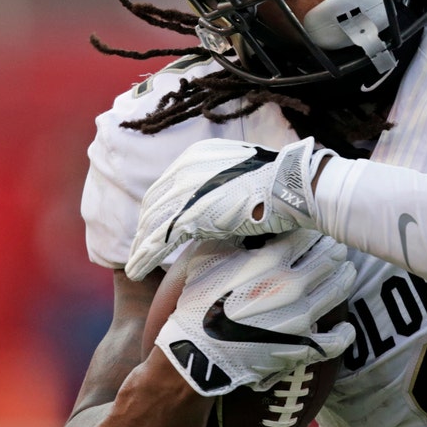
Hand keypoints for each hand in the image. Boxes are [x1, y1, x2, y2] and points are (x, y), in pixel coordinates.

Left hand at [127, 137, 333, 280]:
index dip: (159, 209)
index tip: (156, 228)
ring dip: (141, 247)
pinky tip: (137, 271)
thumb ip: (222, 184)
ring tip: (135, 267)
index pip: (168, 186)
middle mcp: (186, 169)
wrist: (291, 185)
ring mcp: (187, 191)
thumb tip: (218, 203)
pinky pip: (159, 240)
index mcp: (198, 156)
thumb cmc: (279, 182)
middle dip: (145, 229)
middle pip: (155, 204)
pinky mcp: (191, 215)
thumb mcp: (243, 173)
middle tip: (141, 250)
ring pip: (153, 224)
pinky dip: (145, 257)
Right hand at [155, 229, 356, 395]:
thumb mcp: (206, 257)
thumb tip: (244, 215)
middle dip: (335, 251)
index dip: (314, 230)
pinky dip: (344, 332)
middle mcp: (293, 284)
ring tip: (348, 271)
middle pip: (329, 259)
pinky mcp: (302, 346)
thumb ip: (230, 235)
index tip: (318, 227)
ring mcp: (301, 317)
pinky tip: (345, 326)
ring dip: (346, 277)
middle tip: (339, 247)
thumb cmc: (196, 303)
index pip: (308, 236)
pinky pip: (335, 339)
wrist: (195, 353)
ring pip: (338, 289)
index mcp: (272, 260)